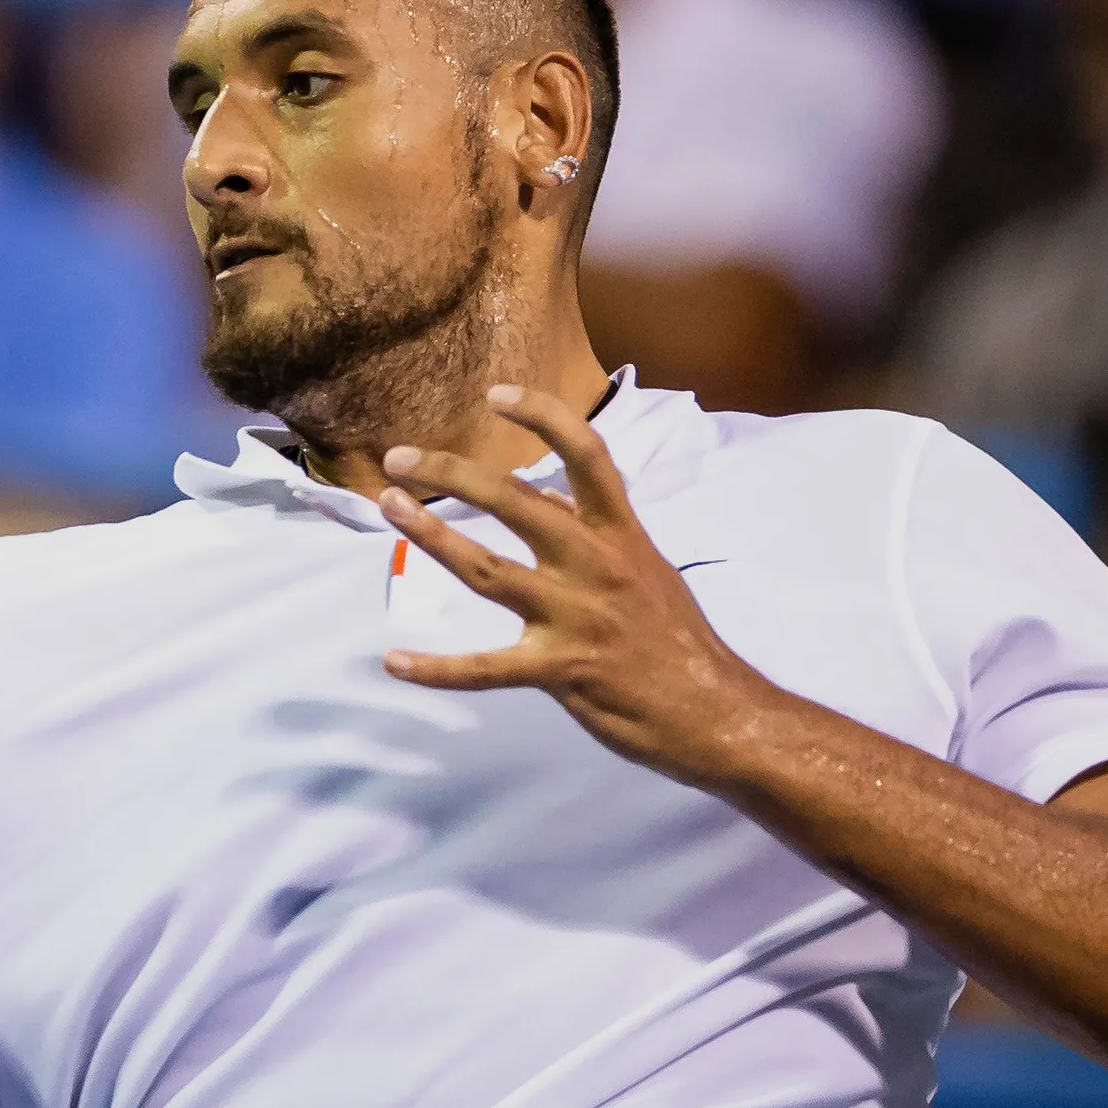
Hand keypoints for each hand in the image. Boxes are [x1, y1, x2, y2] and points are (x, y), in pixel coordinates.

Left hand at [377, 383, 788, 785]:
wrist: (718, 713)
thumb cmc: (679, 643)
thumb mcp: (648, 570)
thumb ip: (599, 535)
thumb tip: (552, 500)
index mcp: (621, 536)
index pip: (586, 456)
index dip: (543, 416)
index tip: (496, 394)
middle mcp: (596, 565)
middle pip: (515, 502)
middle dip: (453, 474)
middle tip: (399, 457)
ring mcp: (576, 617)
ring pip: (489, 570)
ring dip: (433, 536)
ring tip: (389, 507)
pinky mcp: (560, 670)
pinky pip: (486, 669)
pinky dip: (438, 669)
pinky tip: (395, 663)